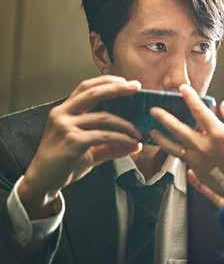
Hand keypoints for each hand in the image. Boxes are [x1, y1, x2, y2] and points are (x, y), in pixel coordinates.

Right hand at [19, 75, 143, 218]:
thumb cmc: (64, 163)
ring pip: (104, 118)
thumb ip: (112, 145)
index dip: (105, 81)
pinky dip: (121, 138)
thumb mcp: (90, 150)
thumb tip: (137, 144)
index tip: (125, 81)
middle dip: (118, 89)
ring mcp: (66, 126)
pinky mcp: (72, 141)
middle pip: (94, 93)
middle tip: (137, 87)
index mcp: (65, 110)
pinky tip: (131, 143)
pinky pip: (104, 135)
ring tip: (139, 133)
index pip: (85, 87)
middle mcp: (62, 114)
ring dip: (126, 125)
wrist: (43, 182)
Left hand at [149, 84, 223, 201]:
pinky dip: (171, 152)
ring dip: (162, 138)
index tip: (183, 88)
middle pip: (179, 130)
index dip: (191, 98)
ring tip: (152, 132)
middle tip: (153, 110)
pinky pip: (179, 159)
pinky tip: (168, 149)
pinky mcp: (197, 172)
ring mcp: (198, 161)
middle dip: (165, 118)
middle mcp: (204, 148)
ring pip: (173, 147)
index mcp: (218, 136)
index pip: (201, 112)